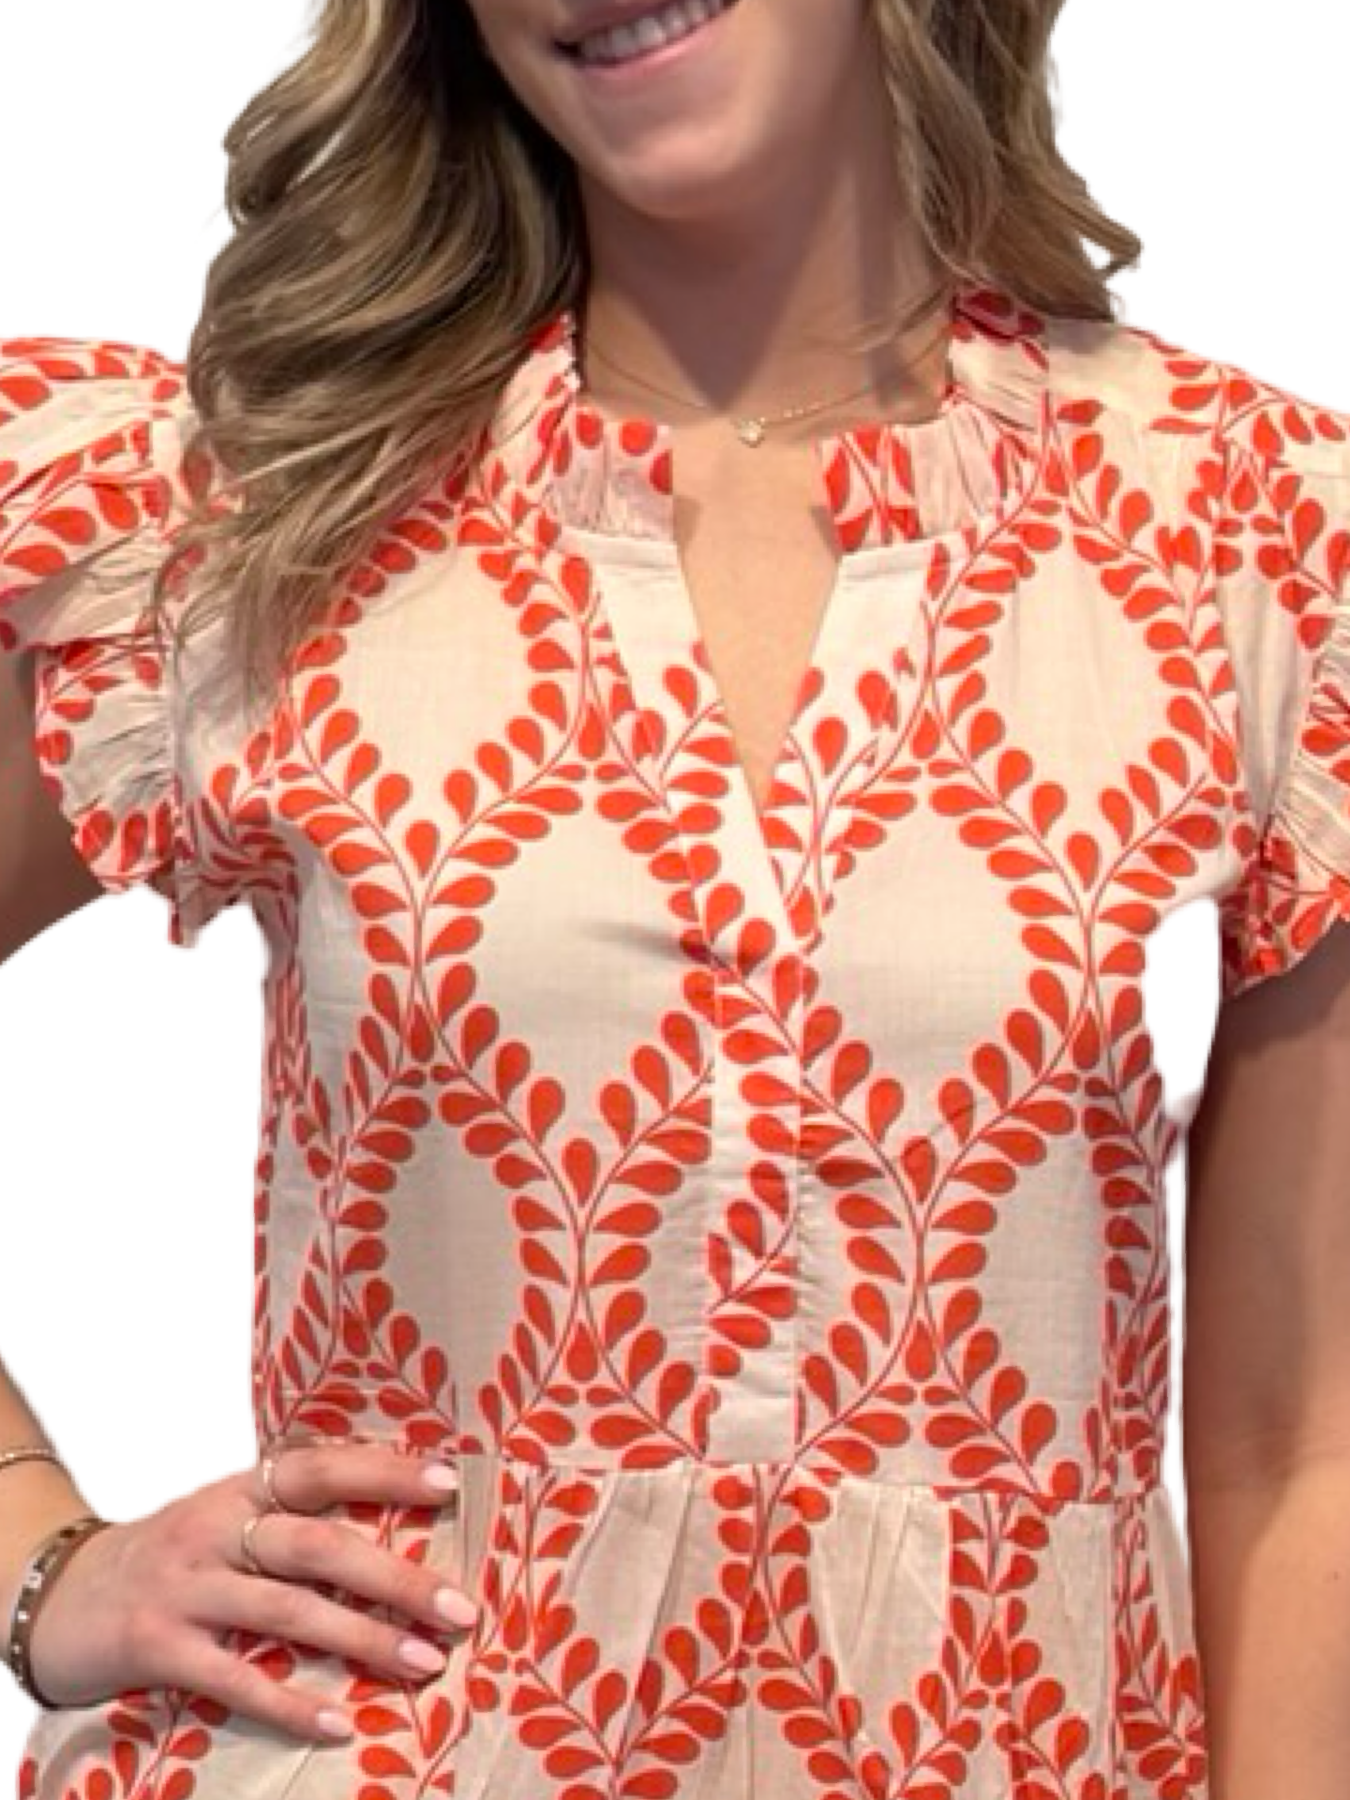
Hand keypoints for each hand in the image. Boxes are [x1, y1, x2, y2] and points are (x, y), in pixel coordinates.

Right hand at [24, 1438, 476, 1743]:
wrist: (62, 1594)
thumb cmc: (175, 1554)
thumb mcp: (228, 1515)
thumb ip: (294, 1514)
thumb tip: (397, 1523)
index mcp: (241, 1489)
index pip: (320, 1467)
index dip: (383, 1471)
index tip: (448, 1483)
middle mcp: (217, 1530)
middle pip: (317, 1545)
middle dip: (395, 1578)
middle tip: (460, 1608)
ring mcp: (187, 1589)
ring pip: (287, 1611)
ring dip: (363, 1639)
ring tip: (426, 1663)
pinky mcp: (160, 1648)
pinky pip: (234, 1678)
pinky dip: (290, 1703)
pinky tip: (340, 1725)